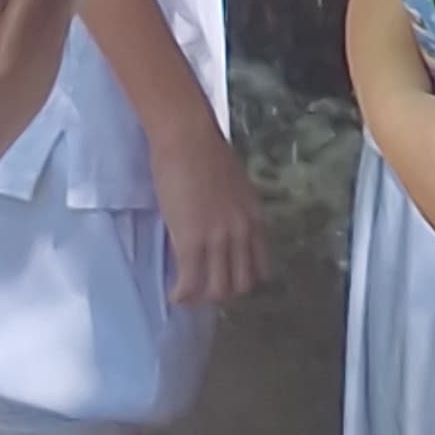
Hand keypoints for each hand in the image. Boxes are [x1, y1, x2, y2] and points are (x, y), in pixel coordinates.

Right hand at [151, 117, 271, 306]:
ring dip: (202, 298)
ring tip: (187, 293)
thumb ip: (235, 213)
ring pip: (218, 290)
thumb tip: (222, 230)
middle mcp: (242, 233)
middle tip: (203, 289)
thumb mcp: (235, 187)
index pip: (260, 268)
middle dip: (222, 293)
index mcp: (255, 219)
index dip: (242, 279)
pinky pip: (190, 284)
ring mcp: (218, 240)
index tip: (225, 279)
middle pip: (241, 285)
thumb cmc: (206, 152)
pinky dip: (182, 295)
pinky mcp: (191, 242)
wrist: (188, 137)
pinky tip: (174, 294)